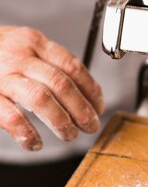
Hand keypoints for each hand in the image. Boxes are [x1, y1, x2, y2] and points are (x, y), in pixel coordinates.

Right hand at [0, 26, 103, 150]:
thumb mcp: (24, 47)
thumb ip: (48, 62)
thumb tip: (85, 90)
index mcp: (34, 42)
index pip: (72, 65)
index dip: (90, 89)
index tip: (99, 106)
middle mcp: (19, 56)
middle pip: (61, 83)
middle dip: (81, 109)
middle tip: (91, 125)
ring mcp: (2, 76)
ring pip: (40, 99)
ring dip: (60, 121)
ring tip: (70, 135)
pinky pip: (12, 117)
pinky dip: (28, 134)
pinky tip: (36, 143)